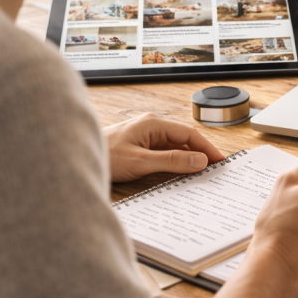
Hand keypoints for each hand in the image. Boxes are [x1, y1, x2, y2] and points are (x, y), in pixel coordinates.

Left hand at [103, 113, 223, 182]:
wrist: (77, 159)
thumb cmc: (106, 157)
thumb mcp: (141, 162)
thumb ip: (172, 161)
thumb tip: (199, 160)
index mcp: (154, 124)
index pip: (189, 134)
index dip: (207, 148)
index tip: (220, 161)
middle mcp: (152, 126)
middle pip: (184, 139)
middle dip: (200, 153)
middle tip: (215, 170)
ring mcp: (146, 135)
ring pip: (175, 146)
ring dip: (188, 158)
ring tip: (201, 173)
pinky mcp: (141, 145)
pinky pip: (165, 152)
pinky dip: (175, 161)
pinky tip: (180, 172)